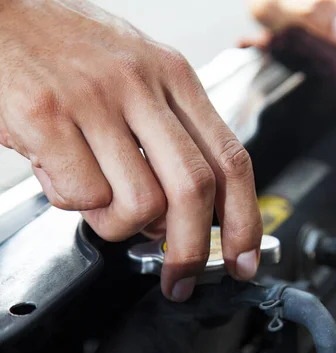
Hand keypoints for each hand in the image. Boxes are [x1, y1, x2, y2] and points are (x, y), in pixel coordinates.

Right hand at [0, 0, 261, 301]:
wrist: (3, 12)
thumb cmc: (71, 48)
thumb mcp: (140, 74)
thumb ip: (168, 137)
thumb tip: (176, 215)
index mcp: (175, 77)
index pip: (231, 158)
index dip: (245, 218)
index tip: (244, 256)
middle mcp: (142, 86)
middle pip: (194, 190)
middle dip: (192, 249)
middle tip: (180, 277)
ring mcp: (95, 100)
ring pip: (139, 202)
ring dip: (120, 225)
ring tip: (99, 202)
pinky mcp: (46, 115)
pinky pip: (82, 194)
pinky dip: (76, 204)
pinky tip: (63, 177)